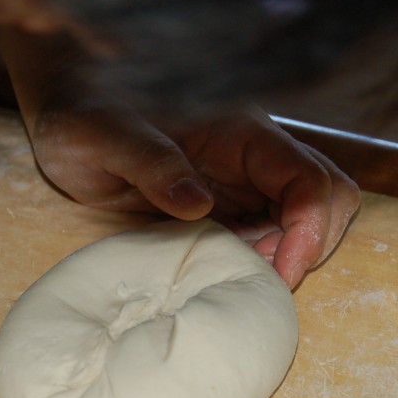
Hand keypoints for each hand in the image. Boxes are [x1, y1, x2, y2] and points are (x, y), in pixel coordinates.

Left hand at [29, 100, 359, 288]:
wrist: (70, 116)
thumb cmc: (84, 114)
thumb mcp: (103, 135)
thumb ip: (149, 162)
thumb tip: (198, 204)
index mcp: (237, 131)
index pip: (307, 178)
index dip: (309, 228)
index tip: (279, 273)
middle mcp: (253, 155)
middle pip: (327, 199)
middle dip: (310, 246)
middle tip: (259, 283)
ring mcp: (245, 181)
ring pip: (306, 220)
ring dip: (288, 257)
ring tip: (238, 281)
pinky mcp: (229, 206)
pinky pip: (270, 235)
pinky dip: (263, 261)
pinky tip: (223, 275)